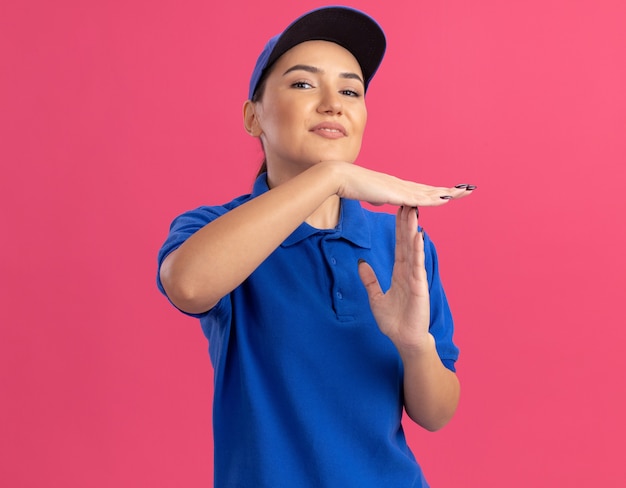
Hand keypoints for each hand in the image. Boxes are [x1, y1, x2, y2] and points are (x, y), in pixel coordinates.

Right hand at [329, 162, 475, 206]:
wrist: (343, 178)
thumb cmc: (352, 186)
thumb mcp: (370, 196)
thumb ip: (377, 198)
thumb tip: (380, 201)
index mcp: (397, 187)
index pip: (421, 190)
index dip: (436, 191)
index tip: (449, 192)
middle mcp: (403, 185)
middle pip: (431, 189)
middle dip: (449, 190)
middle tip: (467, 189)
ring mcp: (401, 189)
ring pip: (430, 192)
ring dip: (448, 193)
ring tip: (464, 193)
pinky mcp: (397, 194)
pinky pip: (421, 198)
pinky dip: (435, 199)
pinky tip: (447, 199)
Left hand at [358, 206, 430, 349]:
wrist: (404, 339)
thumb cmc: (394, 321)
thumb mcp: (375, 298)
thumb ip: (370, 280)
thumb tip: (361, 264)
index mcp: (400, 273)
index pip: (399, 246)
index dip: (398, 228)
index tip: (399, 210)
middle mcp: (409, 272)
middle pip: (406, 242)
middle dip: (407, 222)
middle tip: (408, 201)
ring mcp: (415, 278)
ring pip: (413, 250)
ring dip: (413, 230)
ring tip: (414, 212)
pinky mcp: (419, 287)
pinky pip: (418, 266)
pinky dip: (418, 251)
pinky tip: (418, 236)